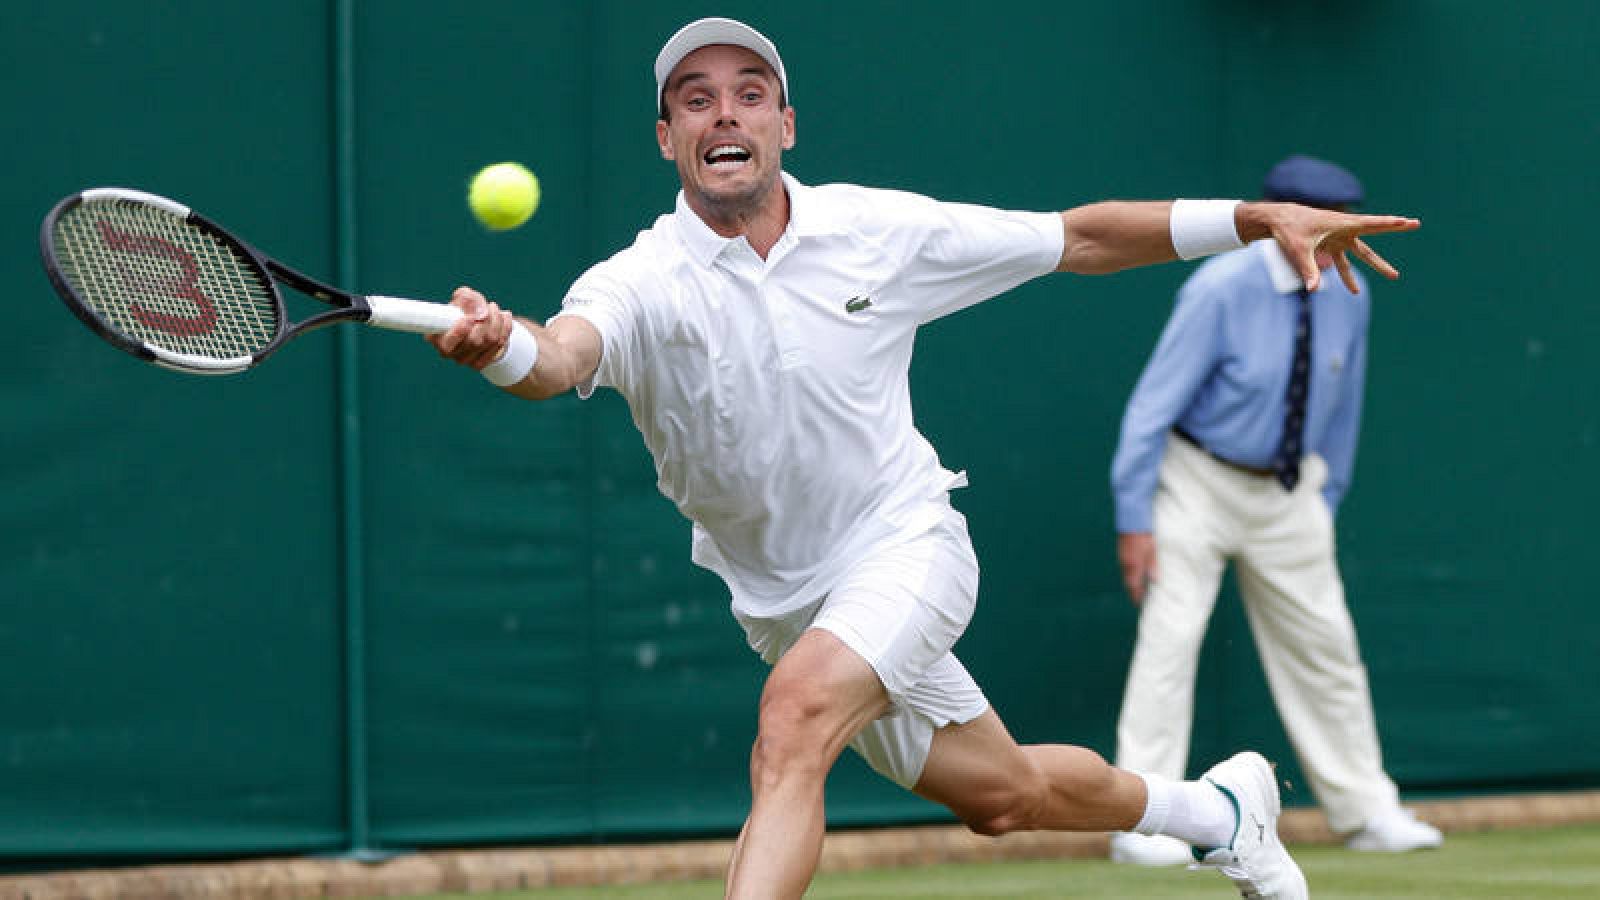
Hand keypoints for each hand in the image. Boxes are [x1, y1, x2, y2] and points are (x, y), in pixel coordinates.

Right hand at [427, 286, 515, 370]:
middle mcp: (452, 354)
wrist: (478, 321)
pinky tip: (504, 316)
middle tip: (488, 307)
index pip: (448, 344)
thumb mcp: (463, 297)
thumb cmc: (465, 308)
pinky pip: (500, 344)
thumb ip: (466, 298)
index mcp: (439, 339)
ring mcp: (468, 361)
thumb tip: (480, 312)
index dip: (460, 331)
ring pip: (490, 341)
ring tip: (494, 308)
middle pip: (475, 341)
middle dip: (485, 320)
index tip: (470, 317)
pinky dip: (506, 327)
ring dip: (496, 321)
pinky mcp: (483, 362)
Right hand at [1117, 532, 1157, 604]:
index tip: (1139, 604)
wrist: (1131, 521)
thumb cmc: (1143, 535)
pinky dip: (1129, 574)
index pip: (1134, 586)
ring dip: (1131, 583)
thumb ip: (1152, 566)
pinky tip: (1135, 573)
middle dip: (1133, 591)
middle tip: (1139, 598)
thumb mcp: (1152, 551)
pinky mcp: (1121, 553)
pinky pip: (1124, 568)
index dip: (1136, 596)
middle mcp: (1125, 564)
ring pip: (1126, 576)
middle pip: (1128, 583)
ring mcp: (1122, 558)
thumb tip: (1155, 581)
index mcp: (1133, 565)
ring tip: (1138, 588)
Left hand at [1244, 202, 1420, 292]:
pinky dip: (1347, 275)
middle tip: (1416, 224)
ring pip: (1362, 252)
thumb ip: (1309, 270)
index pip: (1371, 223)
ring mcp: (1338, 238)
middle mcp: (1344, 229)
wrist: (1278, 220)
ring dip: (1376, 264)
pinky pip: (1343, 262)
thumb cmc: (1289, 231)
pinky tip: (1353, 291)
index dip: (1389, 223)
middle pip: (1374, 231)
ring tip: (1394, 275)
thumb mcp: (1299, 250)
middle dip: (1394, 228)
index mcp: (1341, 224)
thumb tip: (1314, 290)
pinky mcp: (1330, 245)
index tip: (1406, 221)